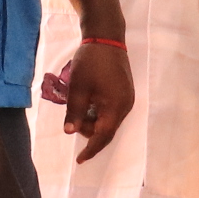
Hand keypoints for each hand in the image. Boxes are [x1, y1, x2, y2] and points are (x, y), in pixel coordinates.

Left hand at [59, 41, 133, 161]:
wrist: (106, 38)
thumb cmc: (90, 62)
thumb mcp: (77, 88)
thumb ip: (75, 112)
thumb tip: (70, 132)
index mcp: (115, 107)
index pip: (103, 136)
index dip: (91, 149)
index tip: (79, 159)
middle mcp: (126, 106)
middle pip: (107, 130)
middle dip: (90, 130)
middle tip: (74, 118)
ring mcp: (128, 99)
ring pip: (110, 121)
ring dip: (94, 121)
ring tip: (80, 107)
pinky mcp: (126, 92)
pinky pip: (113, 111)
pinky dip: (100, 113)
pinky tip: (90, 103)